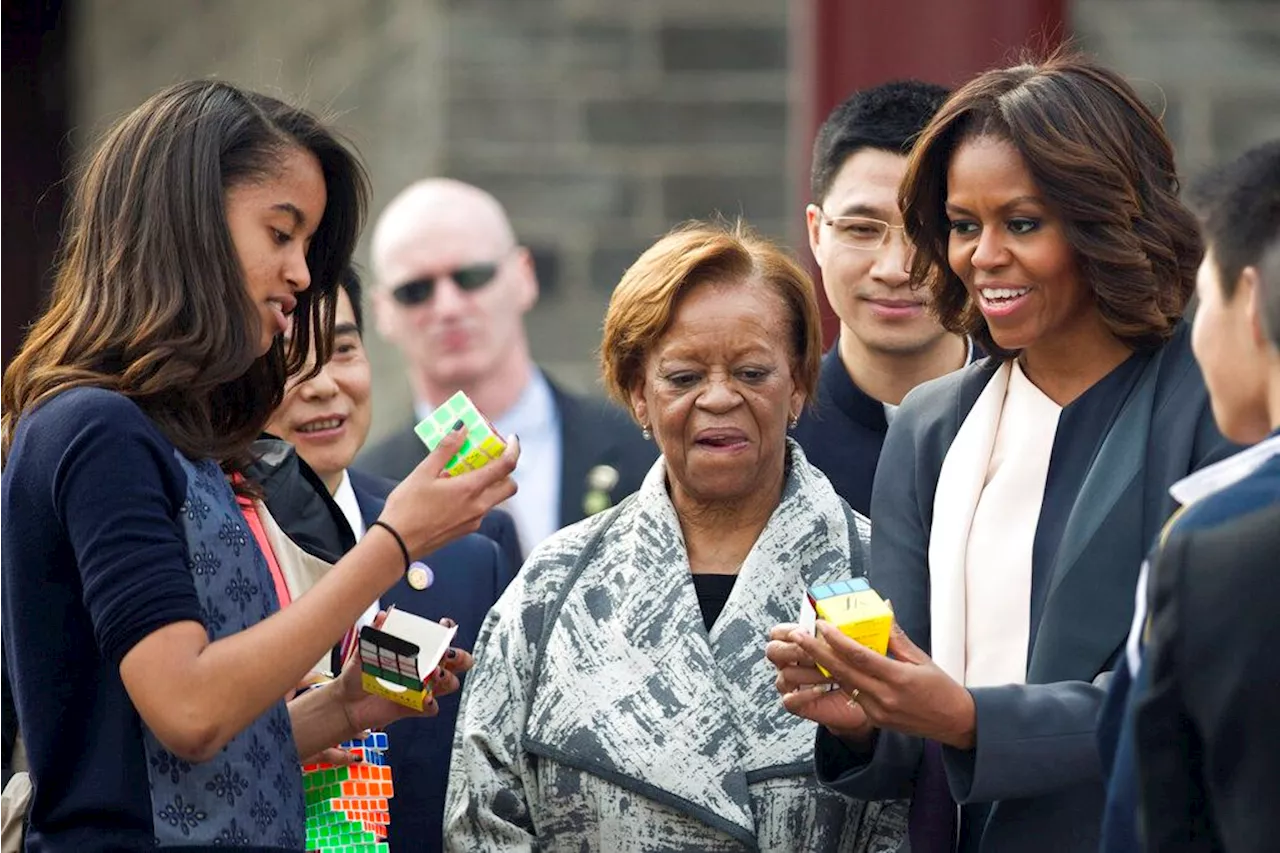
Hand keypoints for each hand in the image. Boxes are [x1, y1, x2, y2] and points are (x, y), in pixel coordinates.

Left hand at [332, 614, 474, 734]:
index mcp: (416, 652)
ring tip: (434, 675)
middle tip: (447, 654)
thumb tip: (383, 616)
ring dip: (447, 678)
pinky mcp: (415, 708)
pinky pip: (433, 708)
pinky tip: (424, 699)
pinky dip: (431, 703)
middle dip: (460, 656)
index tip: (445, 626)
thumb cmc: (358, 674)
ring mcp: (422, 689)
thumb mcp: (365, 651)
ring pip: (450, 683)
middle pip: (458, 661)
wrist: (346, 703)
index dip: (449, 631)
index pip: (441, 638)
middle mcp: (424, 669)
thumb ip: (375, 633)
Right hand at [380, 429, 520, 555]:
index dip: (514, 449)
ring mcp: (474, 520)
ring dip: (490, 483)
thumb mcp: (423, 473)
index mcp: (470, 489)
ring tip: (465, 471)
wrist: (396, 545)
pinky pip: (480, 509)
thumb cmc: (406, 509)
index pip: (506, 466)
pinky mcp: (466, 530)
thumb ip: (446, 449)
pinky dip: (476, 496)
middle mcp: (478, 507)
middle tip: (490, 458)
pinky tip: (454, 490)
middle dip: (506, 470)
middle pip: (509, 486)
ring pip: (495, 499)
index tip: (512, 439)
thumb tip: (462, 428)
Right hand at [767, 624, 874, 741]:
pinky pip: (791, 701)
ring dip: (805, 672)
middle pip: (775, 650)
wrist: (883, 708)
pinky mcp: (805, 707)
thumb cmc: (876, 676)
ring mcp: (799, 686)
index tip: (814, 625)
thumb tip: (887, 605)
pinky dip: (802, 695)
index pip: (784, 631)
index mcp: (813, 643)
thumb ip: (881, 631)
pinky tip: (820, 690)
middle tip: (814, 646)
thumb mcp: (881, 653)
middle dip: (795, 647)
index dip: (792, 628)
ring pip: (785, 675)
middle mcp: (800, 663)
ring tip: (827, 672)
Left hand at [788, 620, 976, 749]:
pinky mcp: (874, 719)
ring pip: (843, 684)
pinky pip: (851, 695)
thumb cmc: (941, 688)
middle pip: (843, 671)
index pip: (860, 656)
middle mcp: (885, 697)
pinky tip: (826, 665)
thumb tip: (884, 606)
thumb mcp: (921, 658)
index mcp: (899, 679)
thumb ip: (896, 635)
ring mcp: (878, 711)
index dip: (837, 640)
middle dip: (815, 652)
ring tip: (805, 647)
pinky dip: (838, 679)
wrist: (954, 723)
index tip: (821, 624)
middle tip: (796, 635)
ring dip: (822, 665)